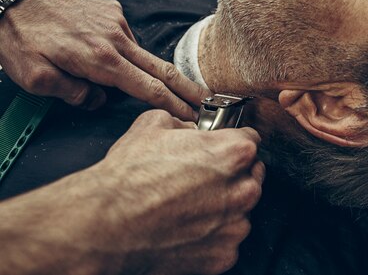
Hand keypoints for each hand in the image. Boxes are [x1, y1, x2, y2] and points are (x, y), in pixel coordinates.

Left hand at [0, 0, 206, 119]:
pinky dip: (121, 50)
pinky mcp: (110, 9)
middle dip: (187, 88)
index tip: (191, 115)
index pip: (148, 88)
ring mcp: (116, 21)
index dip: (172, 105)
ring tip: (127, 77)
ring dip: (144, 70)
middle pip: (161, 69)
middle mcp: (116, 39)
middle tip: (205, 101)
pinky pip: (123, 37)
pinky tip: (102, 51)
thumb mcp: (35, 78)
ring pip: (139, 54)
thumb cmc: (20, 34)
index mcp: (101, 60)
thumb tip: (97, 99)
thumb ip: (72, 95)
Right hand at [93, 110, 263, 273]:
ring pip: (242, 210)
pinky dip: (213, 236)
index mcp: (233, 153)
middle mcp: (242, 189)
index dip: (233, 140)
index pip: (251, 140)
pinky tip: (188, 228)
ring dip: (225, 206)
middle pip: (251, 175)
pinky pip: (227, 240)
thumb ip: (183, 123)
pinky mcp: (223, 255)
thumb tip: (188, 129)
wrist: (106, 225)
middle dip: (233, 173)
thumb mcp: (153, 124)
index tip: (223, 147)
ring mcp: (235, 225)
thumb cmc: (129, 177)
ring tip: (191, 205)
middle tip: (203, 177)